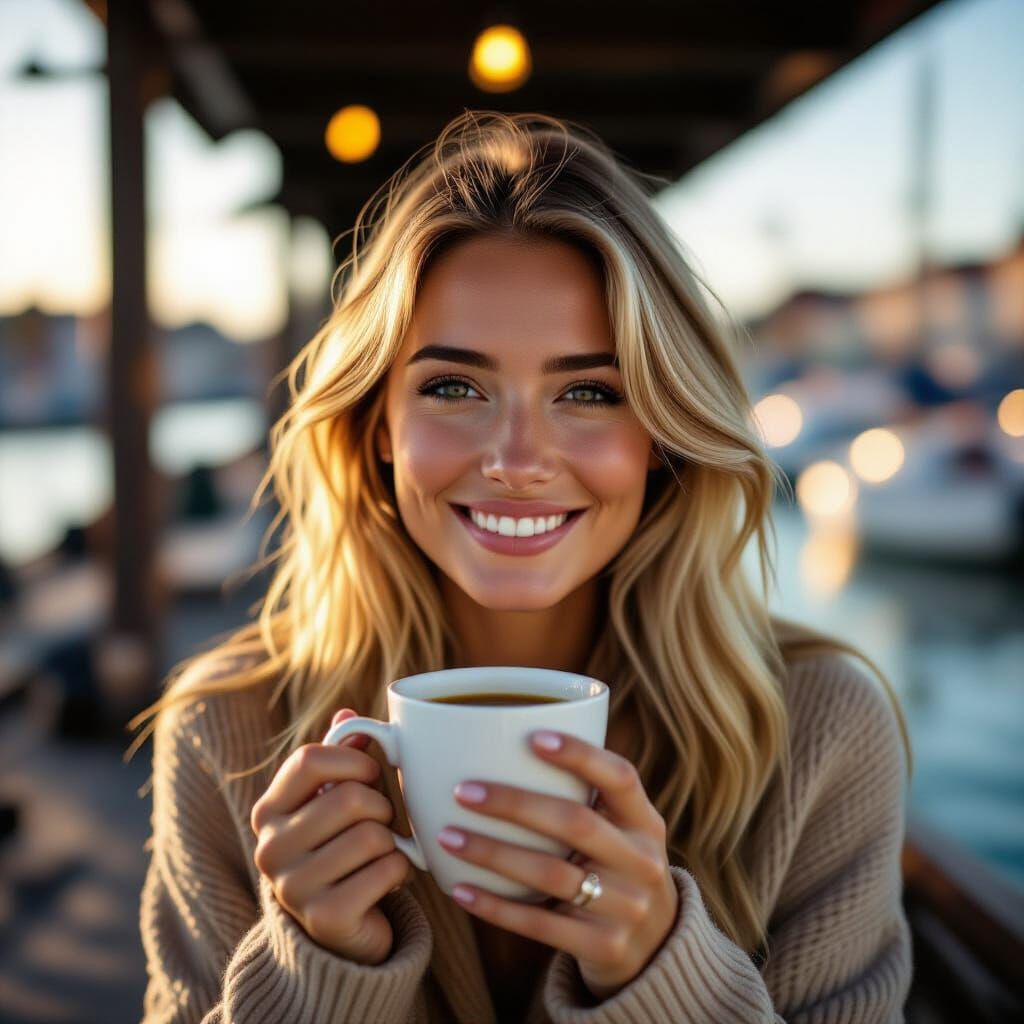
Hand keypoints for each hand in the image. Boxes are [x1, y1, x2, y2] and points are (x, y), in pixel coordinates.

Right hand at [250, 709, 413, 964]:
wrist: (339, 926)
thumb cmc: (341, 844)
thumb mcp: (334, 796)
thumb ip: (340, 755)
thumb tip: (348, 713)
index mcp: (268, 811)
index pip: (309, 759)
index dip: (353, 760)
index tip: (369, 773)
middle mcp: (270, 849)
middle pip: (349, 798)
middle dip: (380, 807)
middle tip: (379, 823)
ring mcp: (293, 887)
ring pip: (372, 835)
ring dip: (391, 842)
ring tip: (380, 853)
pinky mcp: (325, 918)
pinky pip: (386, 870)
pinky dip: (400, 871)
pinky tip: (386, 880)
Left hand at [438, 730, 678, 999]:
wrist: (657, 947)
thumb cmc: (617, 867)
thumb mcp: (624, 830)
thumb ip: (586, 797)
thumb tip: (507, 743)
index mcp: (645, 821)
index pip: (621, 777)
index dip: (581, 755)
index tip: (534, 737)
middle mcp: (642, 861)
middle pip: (575, 823)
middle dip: (515, 804)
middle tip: (463, 791)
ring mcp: (627, 907)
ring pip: (550, 874)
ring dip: (493, 854)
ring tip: (448, 837)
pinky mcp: (604, 946)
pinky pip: (540, 924)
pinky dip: (496, 907)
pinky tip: (460, 889)